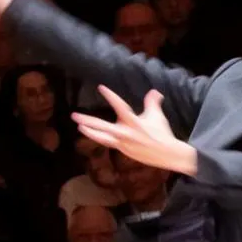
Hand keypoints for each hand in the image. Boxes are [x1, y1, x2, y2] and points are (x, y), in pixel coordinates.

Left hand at [74, 87, 197, 176]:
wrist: (166, 154)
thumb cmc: (162, 133)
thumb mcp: (157, 116)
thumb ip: (152, 102)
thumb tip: (154, 91)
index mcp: (134, 122)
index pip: (119, 106)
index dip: (110, 96)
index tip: (100, 88)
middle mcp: (125, 133)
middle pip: (102, 126)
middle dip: (88, 121)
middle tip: (74, 116)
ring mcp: (123, 143)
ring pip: (102, 138)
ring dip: (90, 132)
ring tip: (79, 127)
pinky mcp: (123, 149)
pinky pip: (108, 142)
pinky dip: (99, 138)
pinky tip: (91, 133)